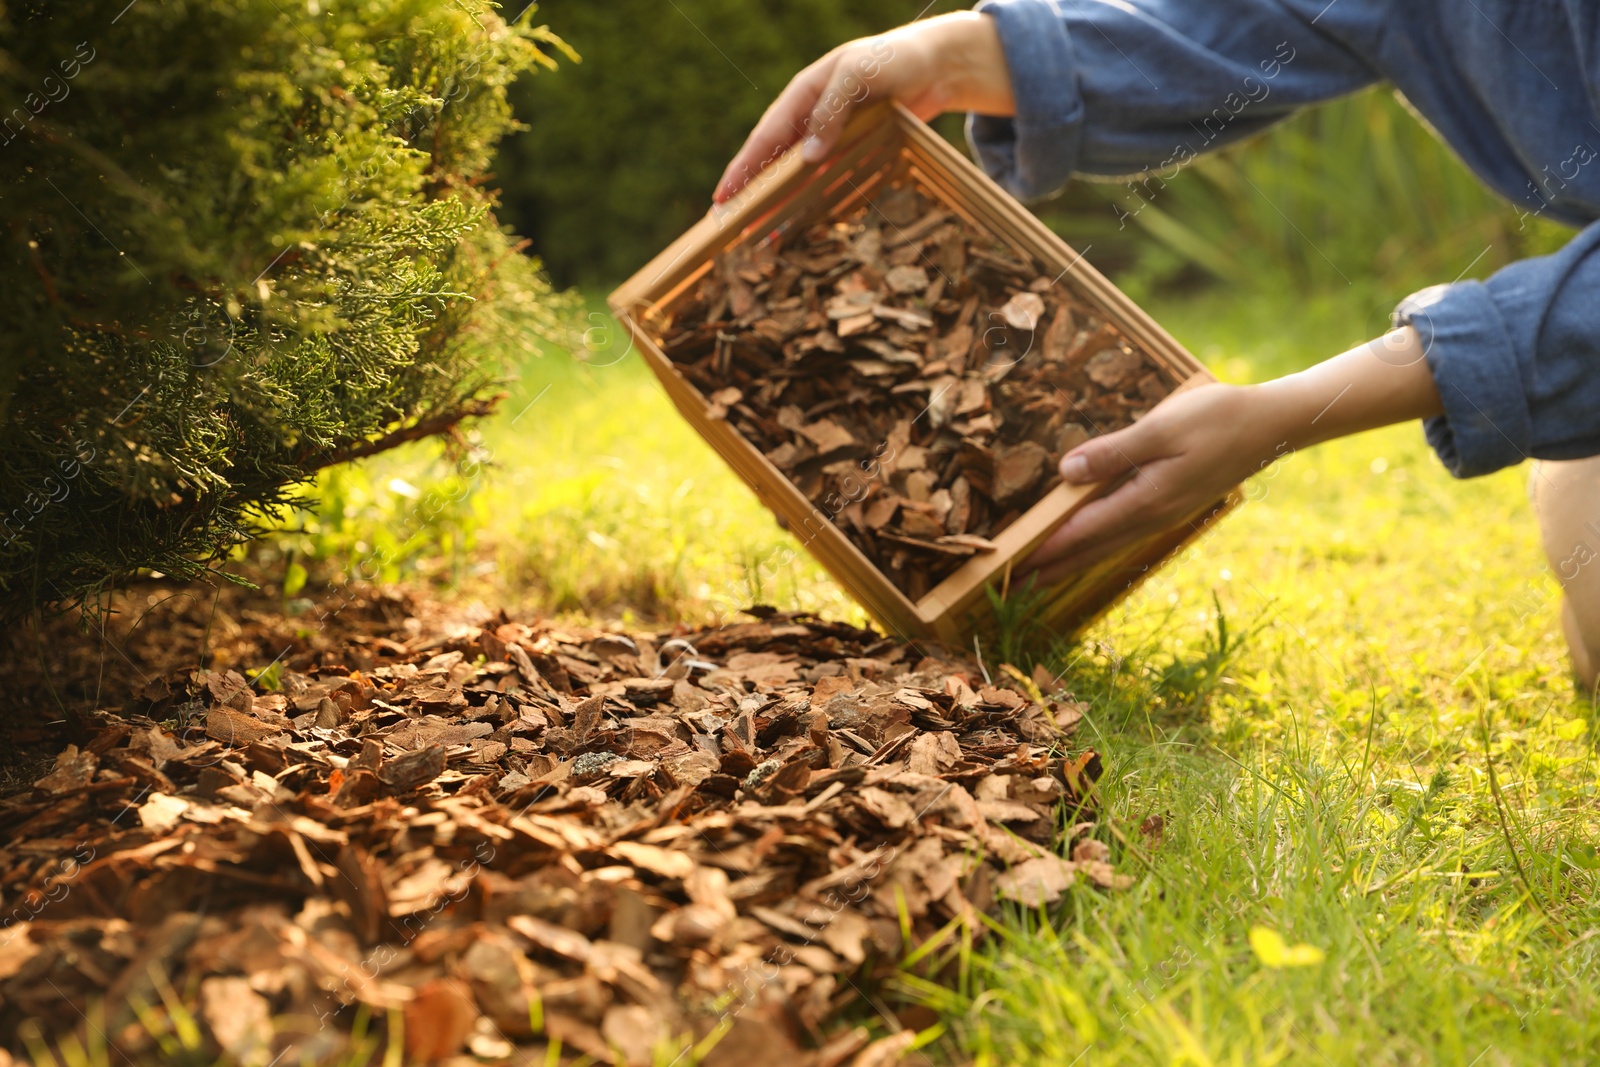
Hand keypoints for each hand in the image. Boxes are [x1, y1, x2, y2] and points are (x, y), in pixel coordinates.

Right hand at [714, 13, 1014, 203]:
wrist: (936, 66)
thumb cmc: (894, 58)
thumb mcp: (858, 73)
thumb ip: (831, 110)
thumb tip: (808, 157)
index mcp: (803, 95)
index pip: (764, 137)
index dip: (741, 168)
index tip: (722, 197)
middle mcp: (811, 118)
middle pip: (774, 163)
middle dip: (752, 195)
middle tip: (729, 227)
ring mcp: (832, 137)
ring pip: (798, 177)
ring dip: (780, 204)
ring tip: (761, 235)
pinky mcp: (853, 151)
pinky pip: (827, 180)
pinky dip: (813, 201)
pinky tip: (801, 223)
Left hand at [1022, 327, 1441, 584]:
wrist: (1272, 424)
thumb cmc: (1217, 418)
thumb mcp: (1160, 428)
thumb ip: (1111, 453)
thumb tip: (1066, 474)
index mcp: (1145, 500)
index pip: (1083, 531)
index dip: (1046, 548)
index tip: (1013, 567)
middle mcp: (1153, 515)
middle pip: (1092, 547)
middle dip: (1053, 565)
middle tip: (1014, 585)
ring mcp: (1165, 512)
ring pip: (1109, 543)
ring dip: (1074, 558)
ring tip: (1043, 572)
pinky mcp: (1173, 502)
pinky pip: (1126, 531)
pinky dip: (1099, 542)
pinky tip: (1091, 541)